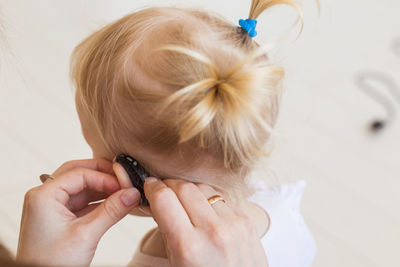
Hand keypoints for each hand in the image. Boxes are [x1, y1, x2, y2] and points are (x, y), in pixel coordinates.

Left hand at [17, 159, 140, 266]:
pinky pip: (82, 202)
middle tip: (124, 178)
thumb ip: (112, 211)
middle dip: (103, 175)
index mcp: (44, 196)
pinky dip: (99, 202)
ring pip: (81, 188)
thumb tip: (133, 193)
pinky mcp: (60, 219)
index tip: (125, 186)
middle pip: (78, 173)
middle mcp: (45, 197)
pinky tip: (116, 204)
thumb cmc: (52, 264)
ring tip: (124, 193)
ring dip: (103, 189)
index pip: (79, 174)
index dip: (105, 177)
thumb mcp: (86, 235)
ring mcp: (52, 208)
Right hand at [143, 178, 267, 266]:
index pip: (164, 199)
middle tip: (164, 191)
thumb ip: (166, 231)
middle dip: (170, 186)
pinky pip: (221, 197)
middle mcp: (213, 231)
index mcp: (189, 247)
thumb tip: (156, 201)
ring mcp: (233, 224)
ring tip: (185, 202)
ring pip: (204, 188)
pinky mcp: (246, 220)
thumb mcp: (176, 263)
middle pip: (184, 188)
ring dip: (190, 191)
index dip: (153, 188)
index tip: (149, 186)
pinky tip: (205, 210)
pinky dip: (209, 199)